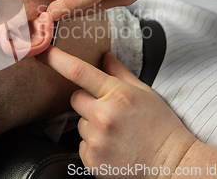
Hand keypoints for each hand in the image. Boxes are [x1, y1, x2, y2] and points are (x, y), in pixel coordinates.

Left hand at [37, 47, 196, 177]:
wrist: (173, 165)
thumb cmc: (161, 126)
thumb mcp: (145, 93)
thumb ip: (120, 72)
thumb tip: (104, 55)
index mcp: (118, 94)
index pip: (78, 71)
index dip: (56, 59)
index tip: (43, 52)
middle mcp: (103, 116)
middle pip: (75, 99)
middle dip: (88, 101)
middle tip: (111, 111)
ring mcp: (97, 140)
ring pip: (79, 123)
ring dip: (92, 125)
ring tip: (117, 133)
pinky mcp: (92, 160)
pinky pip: (81, 144)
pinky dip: (93, 145)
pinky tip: (114, 146)